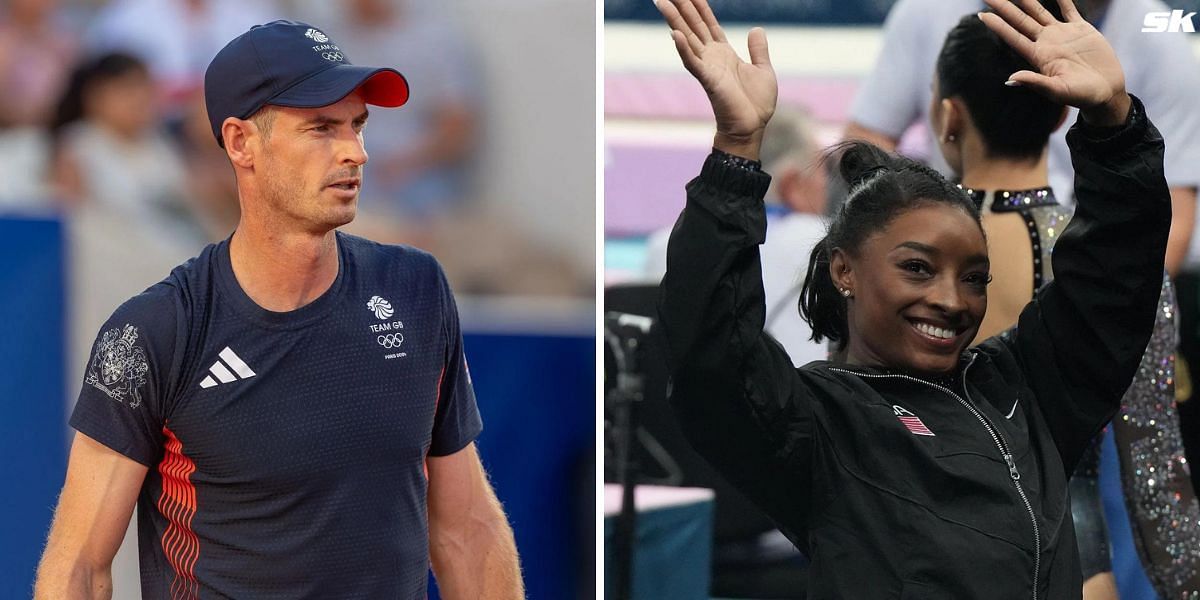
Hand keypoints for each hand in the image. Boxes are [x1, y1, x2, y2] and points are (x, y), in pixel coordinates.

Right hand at [656, 0, 776, 159]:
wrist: (752, 127)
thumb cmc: (756, 104)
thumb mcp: (763, 69)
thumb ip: (758, 49)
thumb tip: (756, 29)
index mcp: (724, 53)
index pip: (709, 24)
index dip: (700, 6)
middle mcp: (712, 57)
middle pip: (694, 25)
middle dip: (682, 7)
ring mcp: (708, 68)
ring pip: (688, 38)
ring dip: (675, 20)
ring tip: (662, 2)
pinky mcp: (709, 80)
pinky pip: (693, 62)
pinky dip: (684, 48)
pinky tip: (675, 34)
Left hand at [980, 0, 1129, 125]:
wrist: (1105, 92)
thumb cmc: (1081, 96)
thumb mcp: (1057, 91)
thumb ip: (1035, 83)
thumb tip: (1010, 78)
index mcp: (1038, 56)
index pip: (1012, 36)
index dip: (997, 25)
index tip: (981, 14)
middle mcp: (1046, 42)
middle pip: (1020, 20)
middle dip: (1004, 7)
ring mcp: (1062, 34)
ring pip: (1039, 11)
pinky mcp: (1081, 29)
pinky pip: (1069, 8)